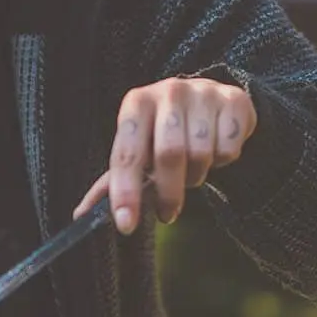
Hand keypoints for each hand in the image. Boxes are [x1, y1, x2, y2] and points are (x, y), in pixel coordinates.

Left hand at [74, 77, 256, 234]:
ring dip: (197, 175)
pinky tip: (215, 148)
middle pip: (170, 154)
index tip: (126, 224)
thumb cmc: (163, 131)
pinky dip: (223, 161)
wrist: (209, 99)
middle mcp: (168, 92)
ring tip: (192, 169)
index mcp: (137, 103)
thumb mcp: (137, 147)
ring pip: (202, 154)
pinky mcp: (234, 100)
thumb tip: (81, 214)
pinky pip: (229, 149)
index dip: (125, 191)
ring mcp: (203, 92)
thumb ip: (114, 180)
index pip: (127, 152)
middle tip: (167, 212)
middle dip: (169, 193)